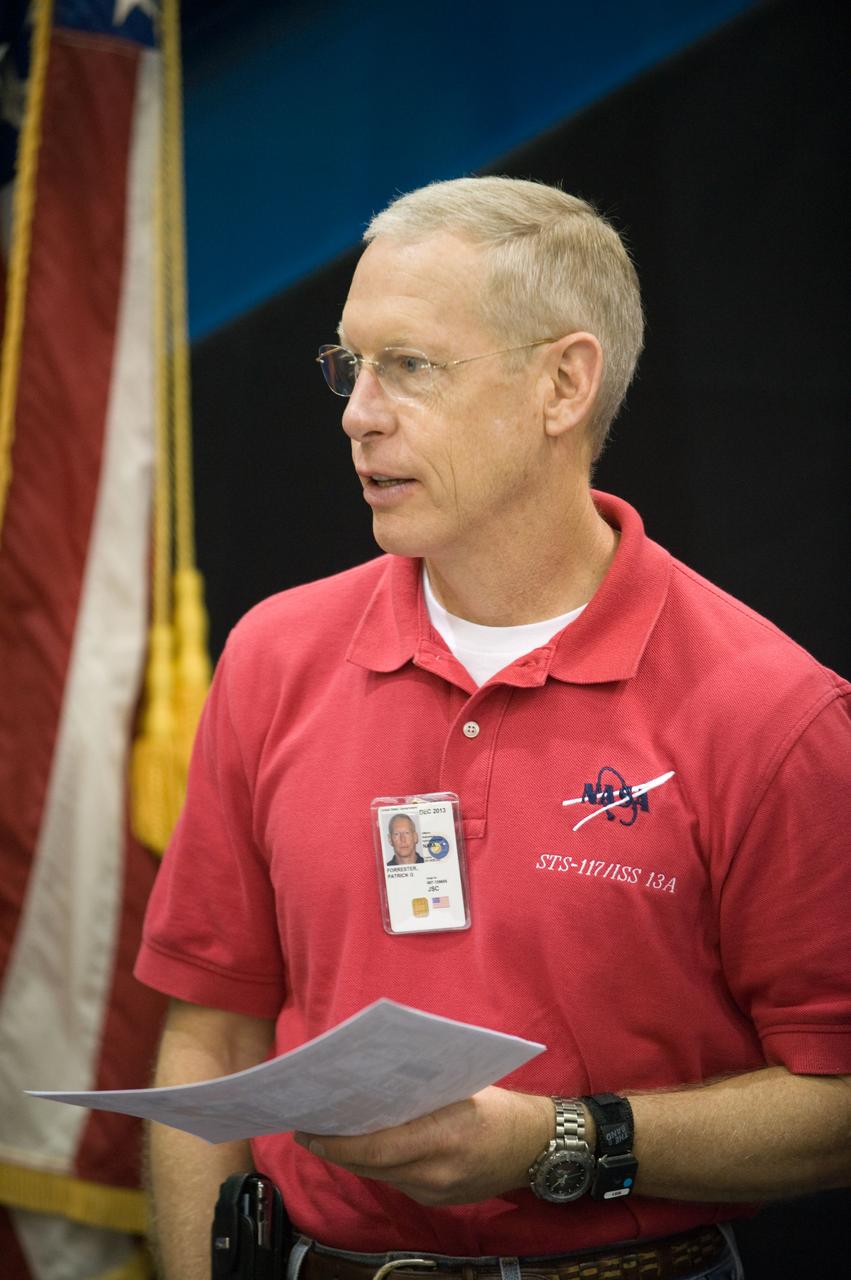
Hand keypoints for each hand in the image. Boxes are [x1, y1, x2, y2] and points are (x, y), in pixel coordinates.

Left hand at [293, 1086, 553, 1205]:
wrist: (536, 1147)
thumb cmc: (498, 1105)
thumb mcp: (461, 1086)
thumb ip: (419, 1090)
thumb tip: (372, 1081)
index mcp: (444, 1137)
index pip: (378, 1148)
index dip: (339, 1144)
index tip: (310, 1131)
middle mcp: (438, 1172)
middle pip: (373, 1166)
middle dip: (338, 1150)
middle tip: (309, 1130)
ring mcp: (438, 1192)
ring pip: (382, 1176)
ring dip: (355, 1158)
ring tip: (330, 1135)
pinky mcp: (439, 1201)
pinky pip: (398, 1182)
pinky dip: (378, 1165)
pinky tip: (366, 1147)